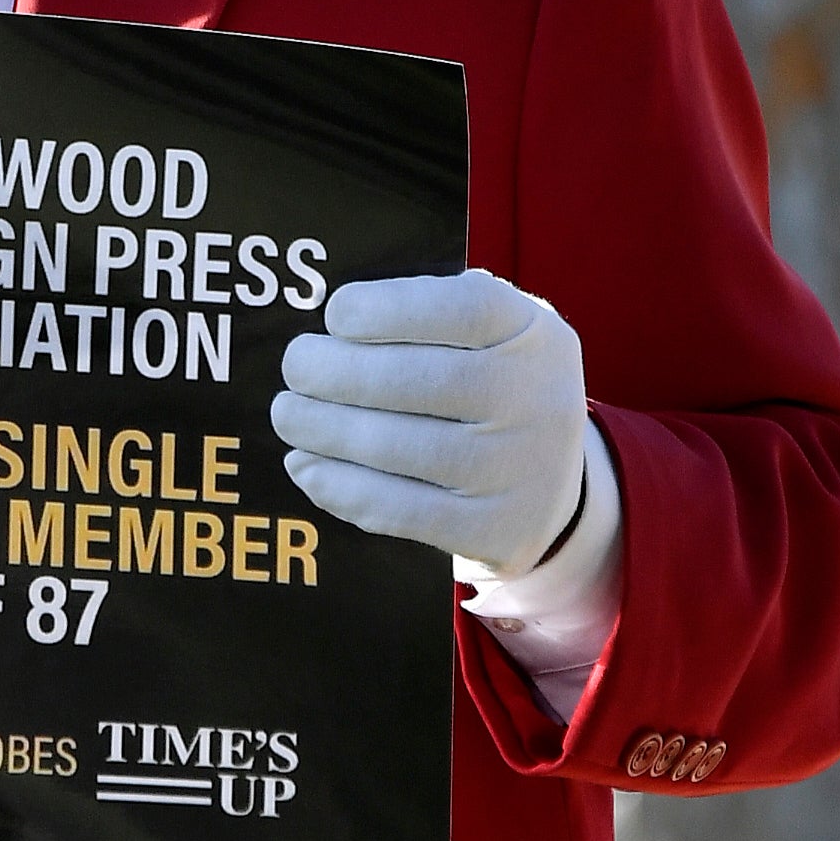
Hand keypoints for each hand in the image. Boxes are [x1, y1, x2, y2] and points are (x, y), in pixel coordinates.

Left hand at [269, 268, 587, 576]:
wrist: (551, 484)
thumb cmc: (491, 384)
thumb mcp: (490, 333)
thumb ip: (429, 312)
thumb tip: (332, 323)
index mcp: (530, 334)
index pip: (460, 309)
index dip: (385, 309)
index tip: (335, 315)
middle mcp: (533, 400)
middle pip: (416, 380)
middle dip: (335, 372)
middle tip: (296, 366)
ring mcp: (515, 471)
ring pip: (397, 448)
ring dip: (323, 429)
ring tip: (288, 414)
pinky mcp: (493, 531)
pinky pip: (400, 511)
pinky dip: (339, 488)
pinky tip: (305, 465)